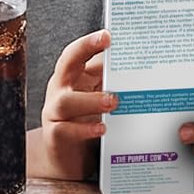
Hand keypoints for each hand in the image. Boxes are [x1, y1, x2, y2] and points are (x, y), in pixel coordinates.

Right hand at [35, 29, 113, 179]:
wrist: (66, 158)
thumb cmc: (86, 122)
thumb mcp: (98, 98)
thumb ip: (110, 83)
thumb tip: (138, 67)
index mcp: (72, 77)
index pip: (77, 53)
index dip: (89, 42)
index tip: (108, 35)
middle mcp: (60, 90)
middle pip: (65, 64)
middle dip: (84, 49)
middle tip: (106, 45)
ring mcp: (54, 113)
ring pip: (66, 101)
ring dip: (91, 99)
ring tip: (113, 101)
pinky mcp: (55, 136)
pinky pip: (66, 130)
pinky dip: (84, 129)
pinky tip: (101, 129)